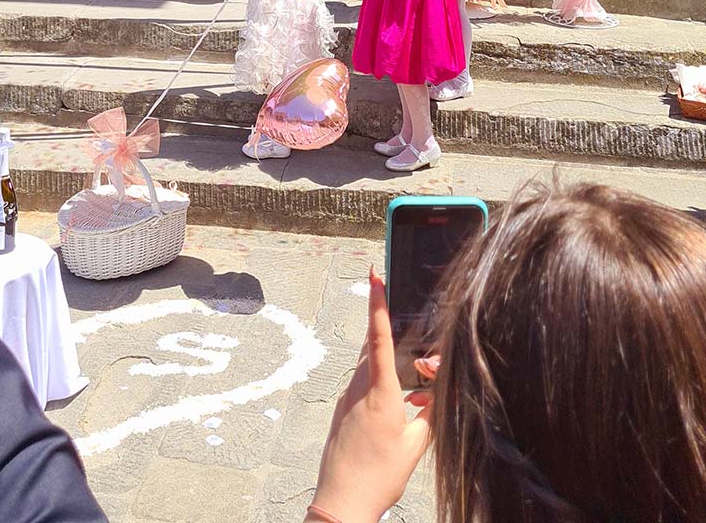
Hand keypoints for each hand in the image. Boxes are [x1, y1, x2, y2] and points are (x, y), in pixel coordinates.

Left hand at [312, 270, 432, 522]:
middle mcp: (359, 389)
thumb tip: (435, 391)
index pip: (379, 338)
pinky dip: (381, 388)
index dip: (378, 304)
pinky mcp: (343, 411)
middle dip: (390, 337)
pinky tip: (396, 411)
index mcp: (380, 393)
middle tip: (409, 337)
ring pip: (370, 369)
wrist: (342, 502)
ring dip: (389, 370)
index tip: (375, 276)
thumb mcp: (416, 445)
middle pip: (375, 349)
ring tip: (411, 393)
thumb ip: (429, 412)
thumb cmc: (379, 476)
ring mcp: (347, 399)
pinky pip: (363, 387)